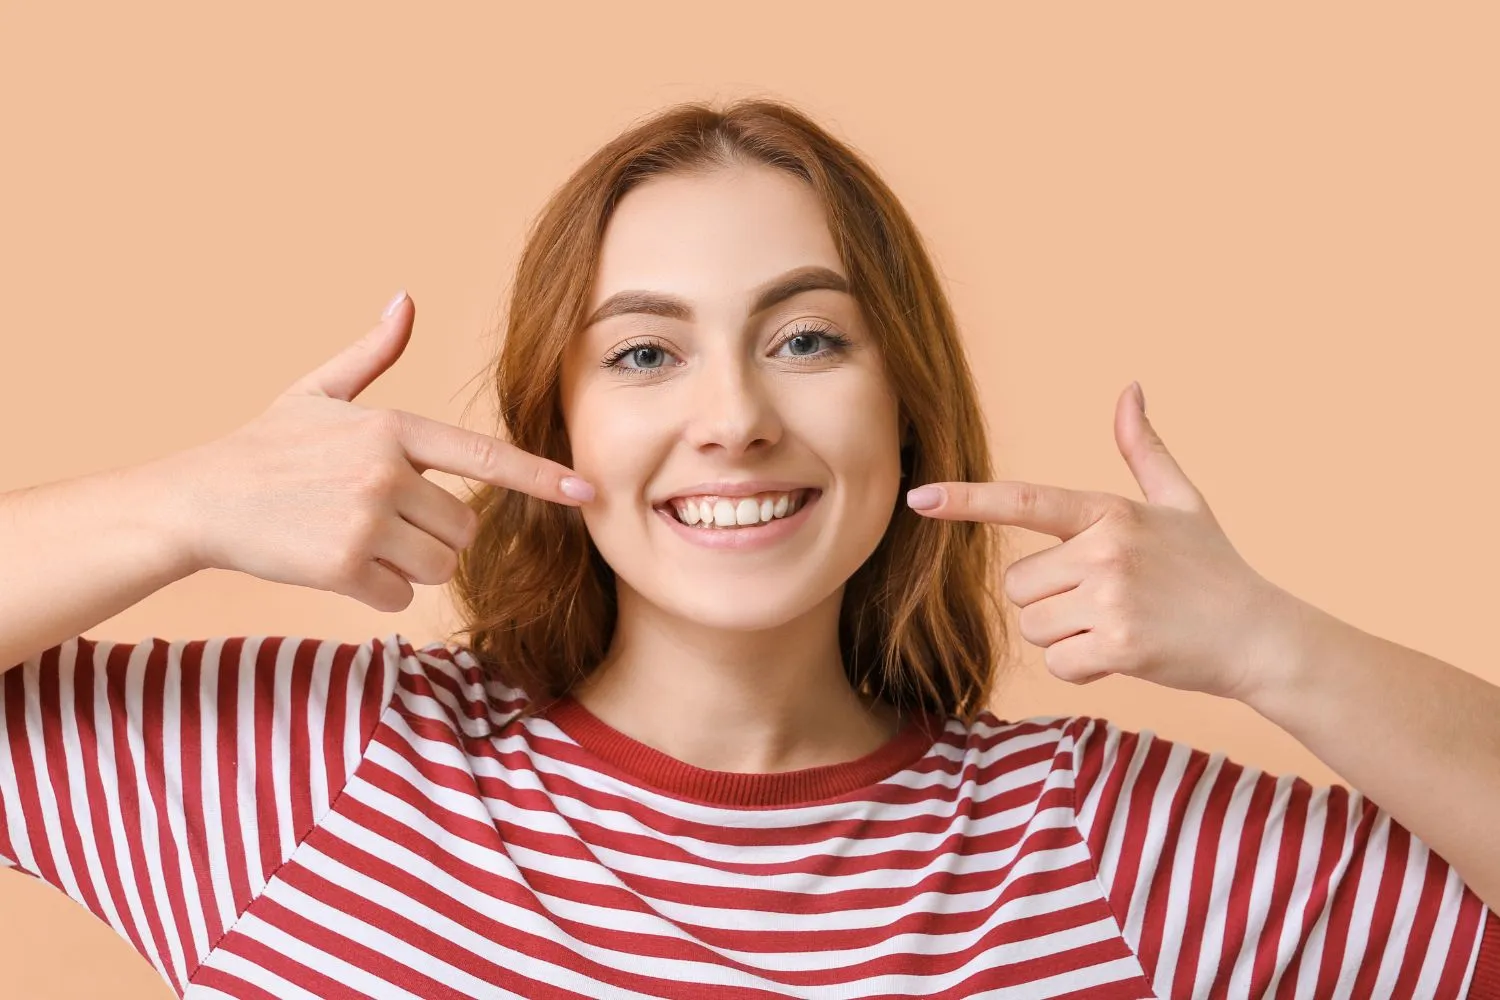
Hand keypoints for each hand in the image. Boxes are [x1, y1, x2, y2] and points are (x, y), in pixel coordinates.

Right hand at [166, 291, 594, 612]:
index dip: (540, 478)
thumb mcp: (317, 392)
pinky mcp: (344, 567)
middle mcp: (388, 472)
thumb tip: (404, 299)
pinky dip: (374, 590)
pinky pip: (397, 596)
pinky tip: (336, 563)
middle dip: (436, 535)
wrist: (200, 500)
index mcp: (393, 428)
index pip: (484, 457)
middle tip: (383, 520)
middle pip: (464, 530)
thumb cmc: (265, 446)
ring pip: (437, 567)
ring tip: (358, 539)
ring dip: (408, 565)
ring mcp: (367, 521)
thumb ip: (371, 354)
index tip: (586, 492)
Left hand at [905, 382, 1291, 701]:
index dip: (968, 500)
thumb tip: (1130, 388)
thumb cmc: (1214, 569)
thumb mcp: (1181, 502)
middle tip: (1106, 602)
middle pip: (1018, 585)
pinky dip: (1083, 667)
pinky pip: (1058, 663)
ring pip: (1032, 625)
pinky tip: (1124, 655)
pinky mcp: (1117, 646)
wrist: (1260, 636)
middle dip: (1049, 601)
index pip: (1025, 500)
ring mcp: (1110, 598)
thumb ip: (1144, 450)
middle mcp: (1104, 550)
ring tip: (1118, 626)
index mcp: (1109, 512)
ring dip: (1064, 636)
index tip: (919, 497)